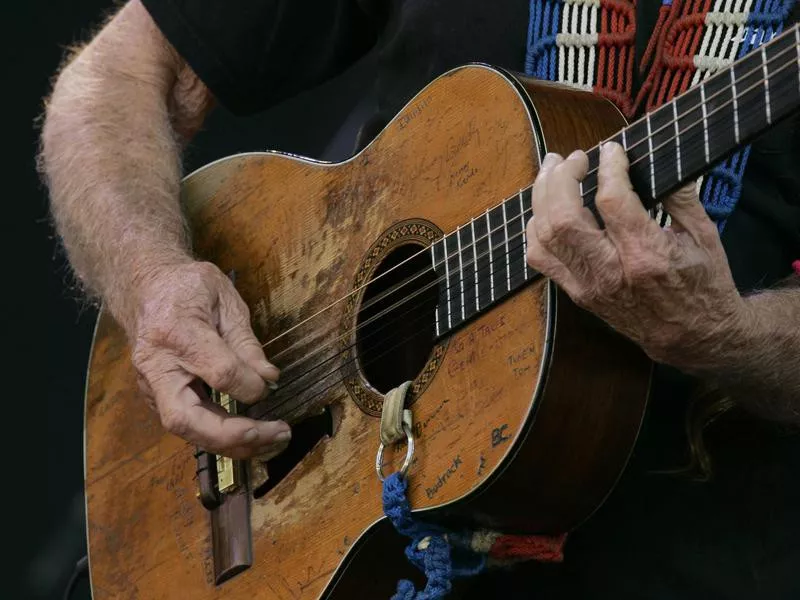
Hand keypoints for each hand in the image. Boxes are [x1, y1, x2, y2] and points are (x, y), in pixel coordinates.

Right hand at [129, 260, 289, 457]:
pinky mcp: (156, 398)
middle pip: (186, 419)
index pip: (219, 372)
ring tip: (271, 442)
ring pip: (185, 431)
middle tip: (273, 434)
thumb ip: (245, 341)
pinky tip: (250, 437)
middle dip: (232, 435)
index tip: (270, 383)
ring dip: (231, 444)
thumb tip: (268, 377)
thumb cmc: (187, 287)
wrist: (144, 287)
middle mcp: (157, 365)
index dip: (250, 385)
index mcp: (177, 332)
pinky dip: (220, 437)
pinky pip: (188, 425)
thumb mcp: (224, 298)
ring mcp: (151, 386)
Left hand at [525, 142, 746, 370]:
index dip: (607, 167)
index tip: (611, 150)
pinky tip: (544, 209)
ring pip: (544, 236)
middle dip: (560, 178)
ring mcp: (589, 285)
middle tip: (572, 157)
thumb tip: (654, 159)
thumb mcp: (704, 235)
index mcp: (648, 255)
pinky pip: (540, 258)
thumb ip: (680, 195)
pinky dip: (535, 229)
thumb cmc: (703, 283)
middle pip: (563, 217)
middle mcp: (612, 272)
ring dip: (542, 197)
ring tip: (551, 171)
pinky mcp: (577, 294)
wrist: (693, 337)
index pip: (611, 200)